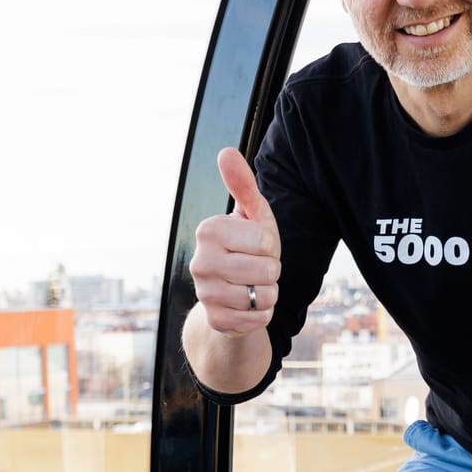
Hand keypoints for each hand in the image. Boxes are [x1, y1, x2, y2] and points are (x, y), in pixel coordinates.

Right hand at [190, 148, 281, 334]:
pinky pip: (260, 319)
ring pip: (264, 297)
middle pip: (268, 271)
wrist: (231, 292)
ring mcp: (204, 293)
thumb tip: (226, 151)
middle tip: (255, 267)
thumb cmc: (247, 247)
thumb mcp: (251, 215)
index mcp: (208, 230)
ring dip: (268, 292)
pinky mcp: (216, 320)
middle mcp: (200, 262)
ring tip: (252, 284)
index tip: (255, 246)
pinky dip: (263, 313)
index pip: (266, 242)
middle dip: (271, 271)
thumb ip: (242, 185)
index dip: (271, 246)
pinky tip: (248, 304)